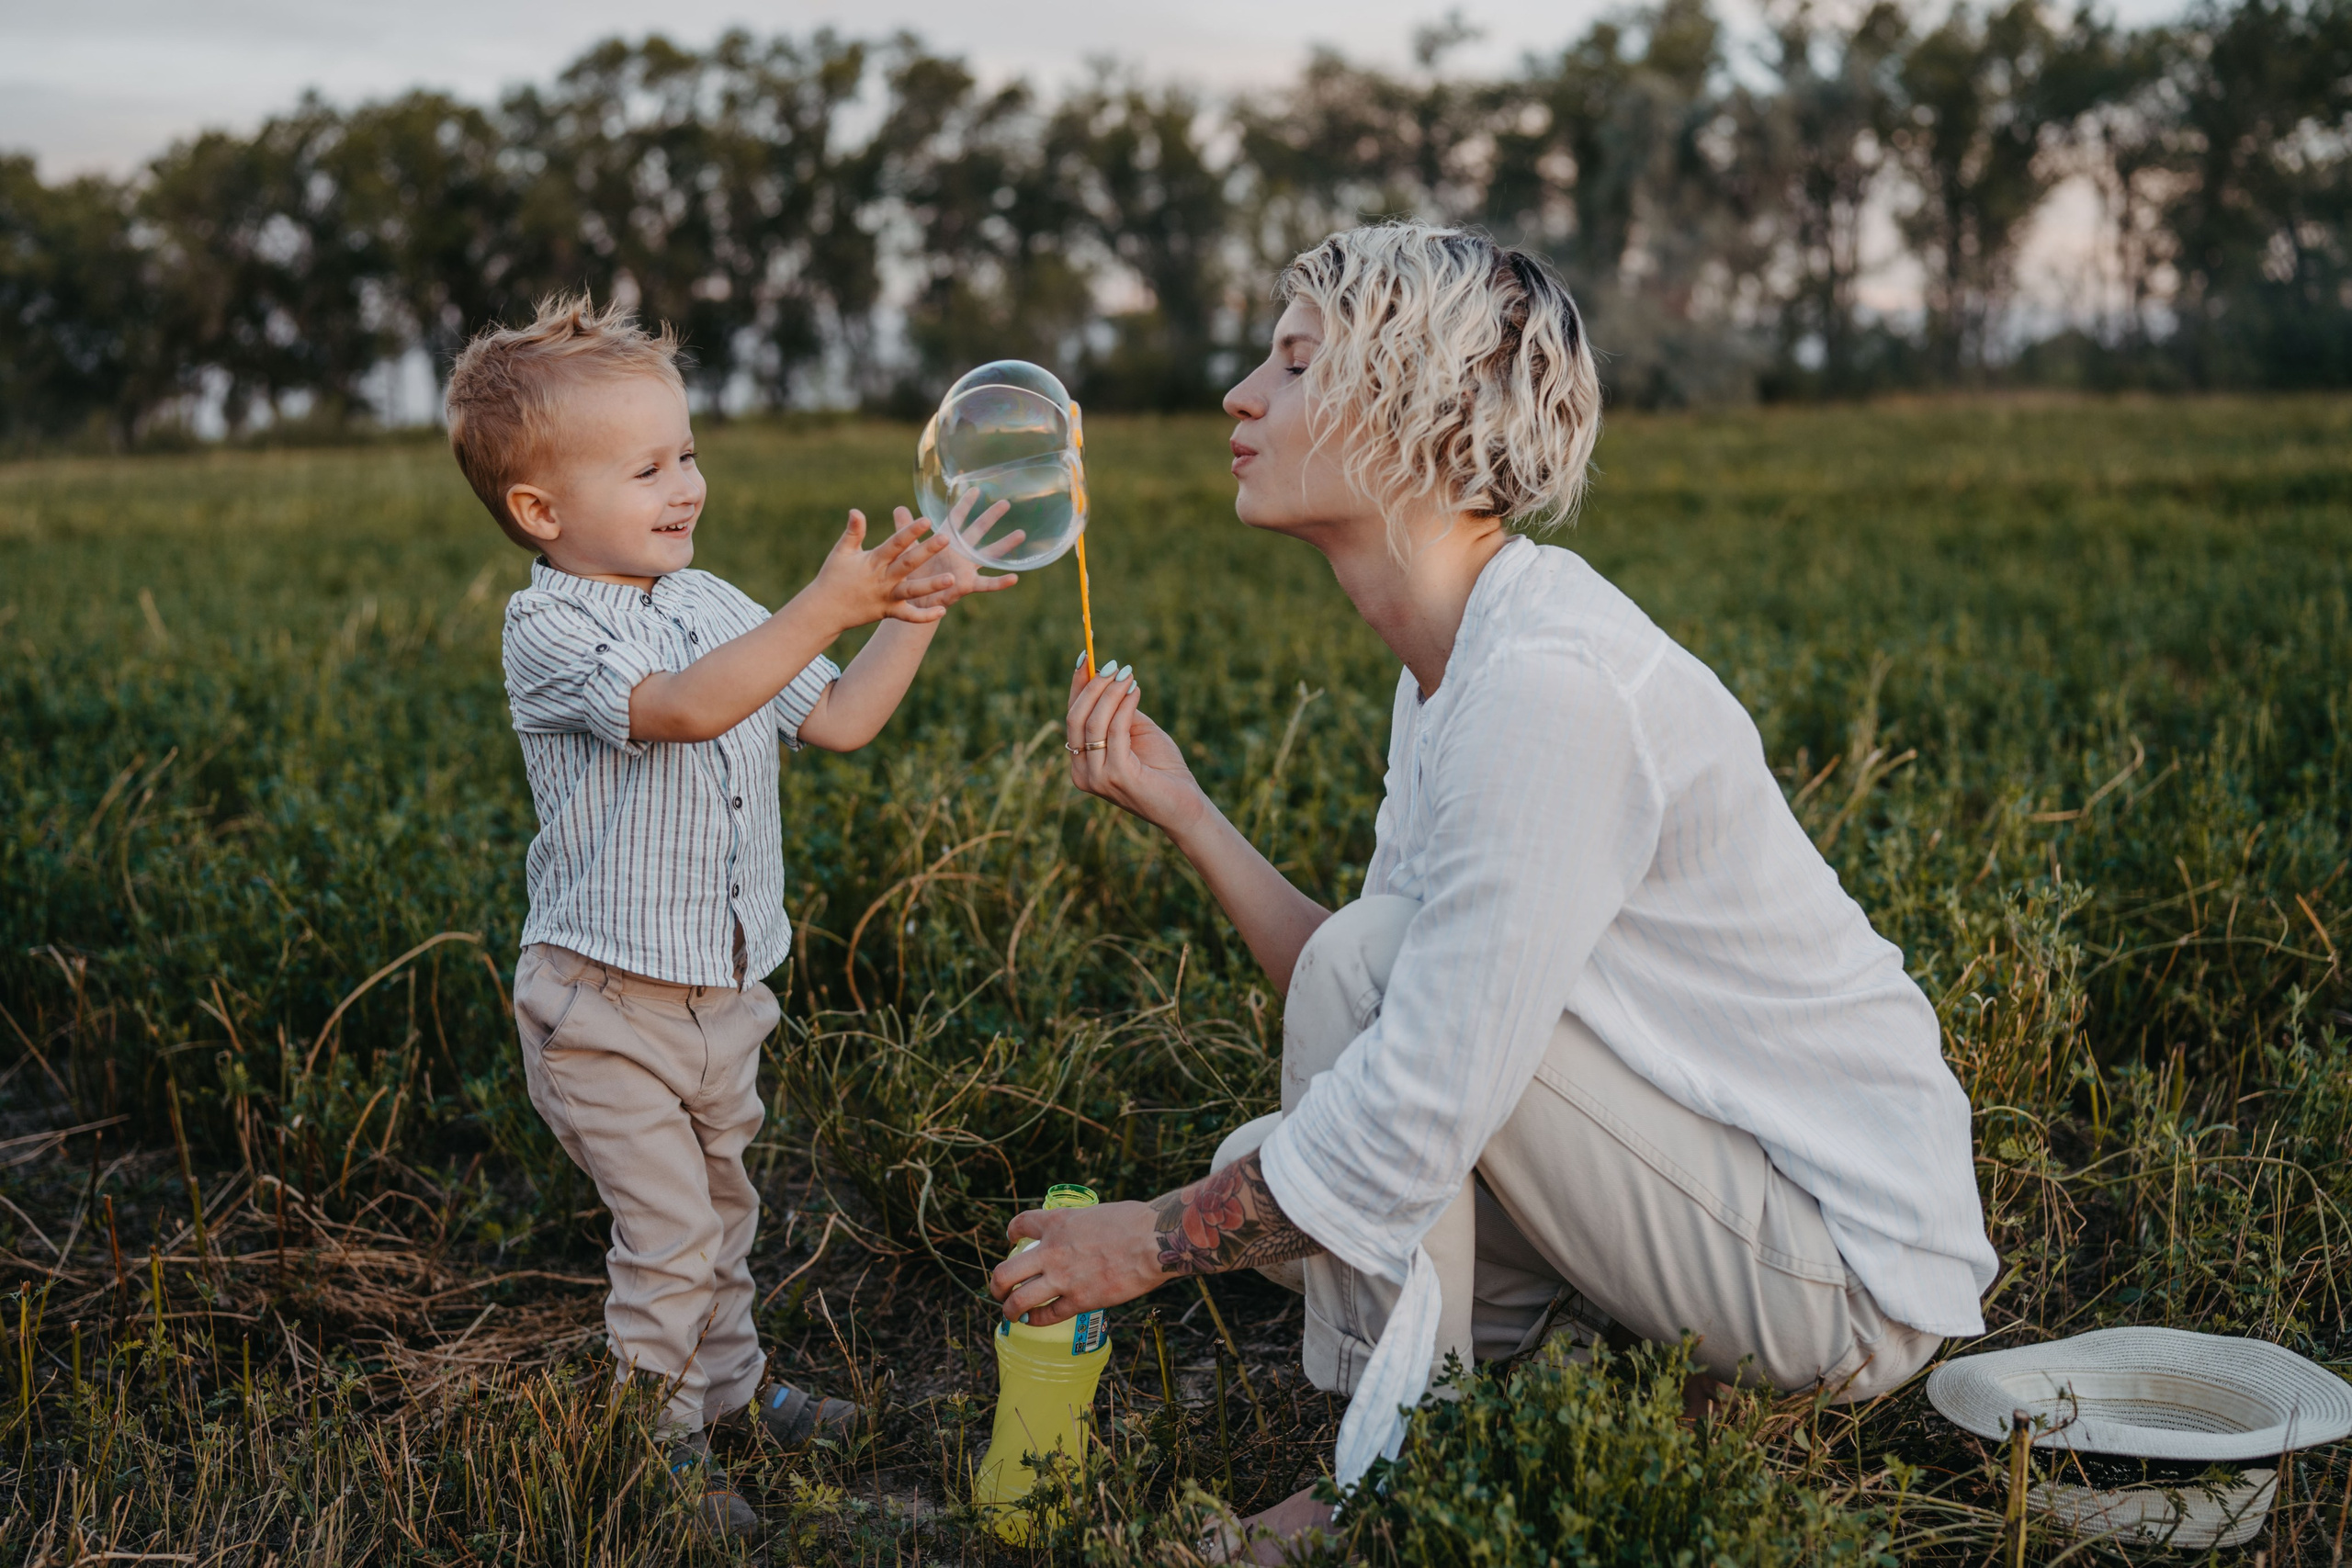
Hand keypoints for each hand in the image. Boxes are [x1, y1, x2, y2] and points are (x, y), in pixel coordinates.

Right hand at [808, 508, 957, 630]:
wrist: (824, 609)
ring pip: (912, 591)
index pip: (894, 543)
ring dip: (931, 585)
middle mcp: (882, 579)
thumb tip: (856, 511)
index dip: (909, 531)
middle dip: (927, 551)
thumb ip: (853, 532)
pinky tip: (942, 611)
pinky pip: (908, 616)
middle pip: (908, 563)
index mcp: (873, 561)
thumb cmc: (833, 576)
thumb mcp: (841, 552)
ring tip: (952, 579)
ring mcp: (886, 597)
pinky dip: (924, 616)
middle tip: (946, 538)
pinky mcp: (888, 613)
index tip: (926, 520)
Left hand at [901, 494, 1021, 609]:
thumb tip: (899, 507)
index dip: (965, 505)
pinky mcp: (967, 584)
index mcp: (944, 542)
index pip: (956, 519)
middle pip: (977, 531)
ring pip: (988, 554)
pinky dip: (1000, 582)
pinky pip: (986, 583)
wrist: (910, 601)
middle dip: (990, 516)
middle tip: (1006, 503)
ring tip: (1021, 534)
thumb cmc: (908, 574)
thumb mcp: (905, 549)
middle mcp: (958, 553)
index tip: (975, 490)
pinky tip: (1015, 578)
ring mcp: (965, 568)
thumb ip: (905, 529)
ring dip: (1004, 544)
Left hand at [988, 1200, 1167, 1327]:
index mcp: (1058, 1222)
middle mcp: (1052, 1251)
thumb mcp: (1098, 1213)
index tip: (1010, 1238)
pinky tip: (1034, 1320)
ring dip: (1009, 1309)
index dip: (1011, 1231)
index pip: (1020, 1224)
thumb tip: (1083, 1234)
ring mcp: (1063, 1279)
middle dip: (996, 1284)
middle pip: (1005, 1271)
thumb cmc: (1135, 1221)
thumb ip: (1082, 1226)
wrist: (1153, 1241)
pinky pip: (1048, 1316)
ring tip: (1010, 1313)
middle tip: (998, 1290)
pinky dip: (1036, 1320)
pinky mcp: (1080, 1301)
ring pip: (1019, 1299)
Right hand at [1066, 659, 1208, 833]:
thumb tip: (1108, 677)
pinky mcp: (1117, 776)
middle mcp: (1082, 773)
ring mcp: (1097, 777)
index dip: (1077, 686)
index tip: (1085, 656)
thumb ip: (1118, 712)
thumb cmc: (1162, 769)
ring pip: (1094, 723)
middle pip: (1076, 718)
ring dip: (1111, 693)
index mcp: (1081, 763)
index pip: (1072, 718)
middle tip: (1112, 665)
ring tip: (1128, 674)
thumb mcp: (1135, 733)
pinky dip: (1125, 706)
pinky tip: (1136, 691)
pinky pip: (1116, 731)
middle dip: (1092, 686)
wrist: (1185, 806)